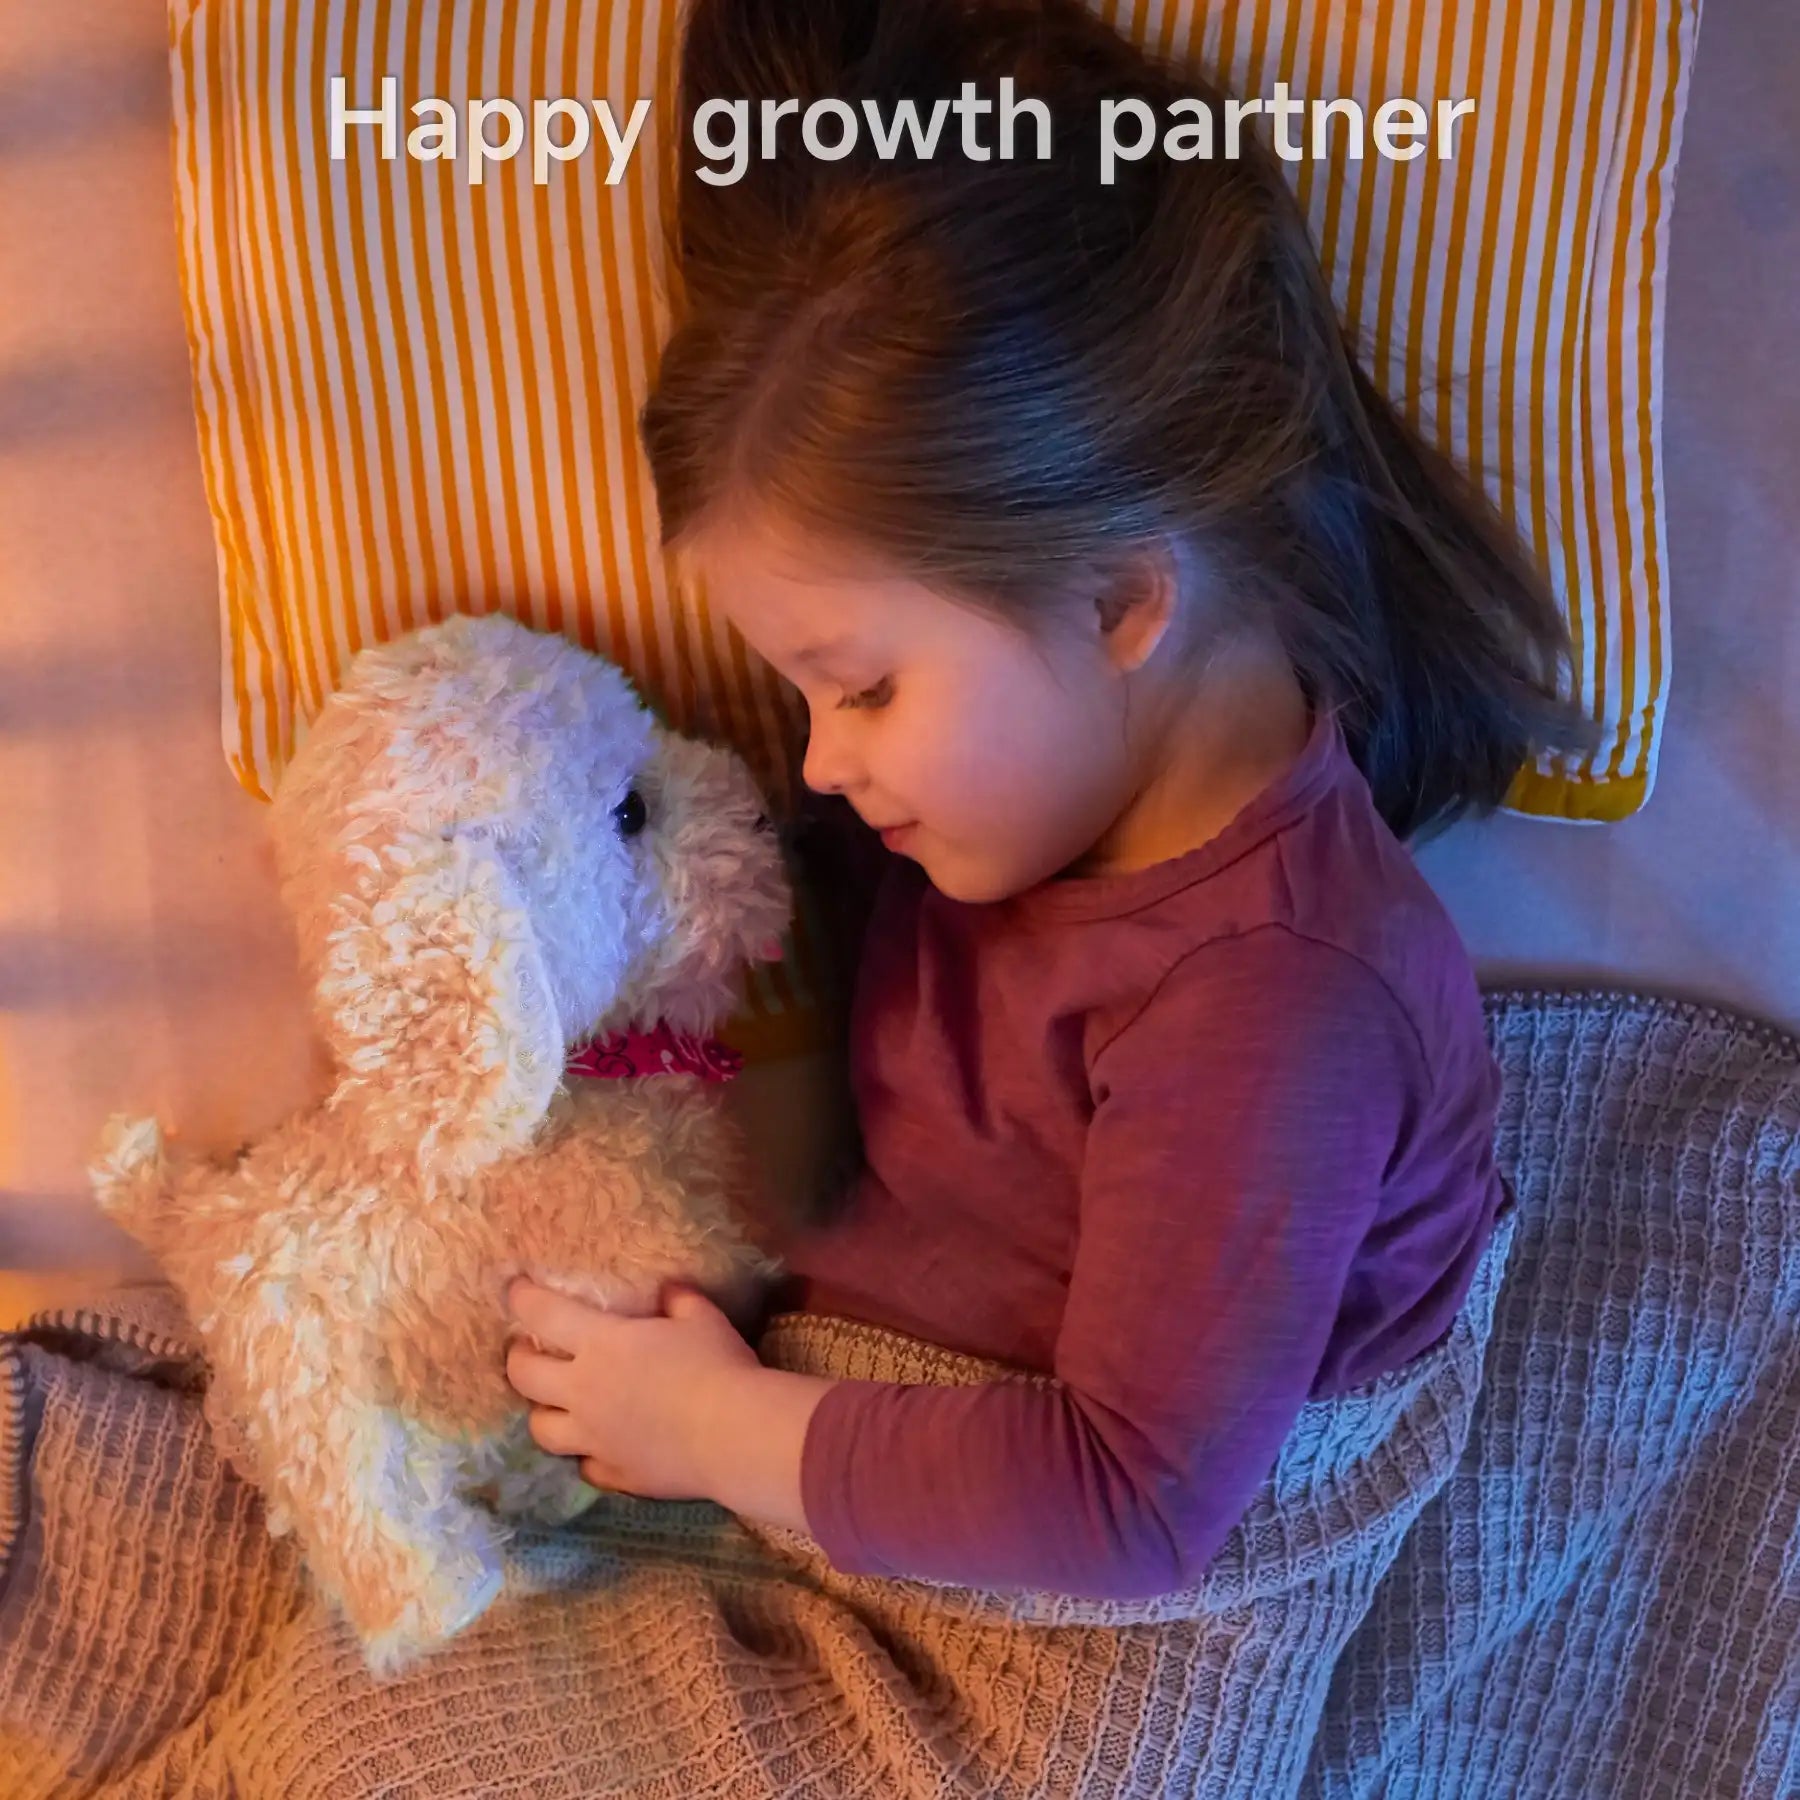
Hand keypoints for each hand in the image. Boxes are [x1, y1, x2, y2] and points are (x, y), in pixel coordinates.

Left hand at [504, 1277, 761, 1501]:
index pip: (542, 1315)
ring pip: (542, 1430)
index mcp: (601, 1345)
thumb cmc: (716, 1365)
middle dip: (518, 1359)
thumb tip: (668, 1291)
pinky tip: (603, 1447)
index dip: (521, 1299)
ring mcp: (594, 1439)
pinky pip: (586, 1466)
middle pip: (524, 1377)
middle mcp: (584, 1392)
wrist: (733, 1435)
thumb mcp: (702, 1318)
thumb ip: (679, 1300)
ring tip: (557, 1405)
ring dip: (543, 1413)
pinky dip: (589, 1454)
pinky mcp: (614, 1474)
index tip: (513, 1290)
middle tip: (527, 1351)